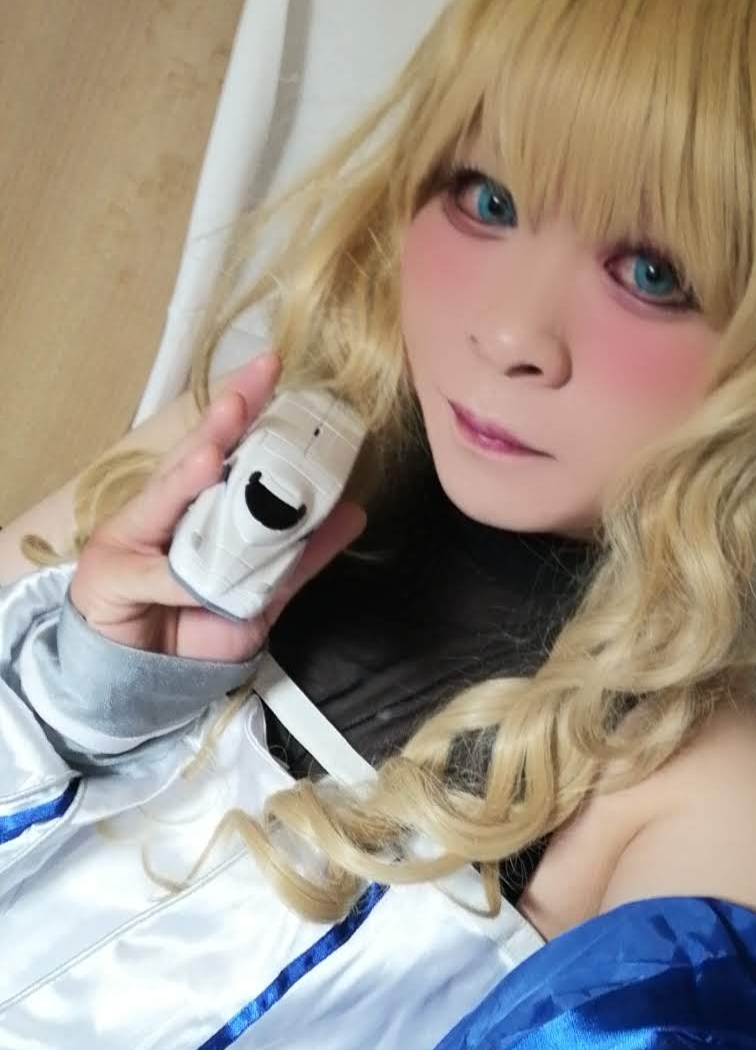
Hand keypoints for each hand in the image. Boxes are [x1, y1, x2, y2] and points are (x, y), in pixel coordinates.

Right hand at [68, 353, 367, 661]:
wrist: (148, 681)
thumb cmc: (196, 626)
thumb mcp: (261, 592)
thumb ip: (300, 555)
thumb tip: (352, 514)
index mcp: (196, 504)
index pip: (225, 447)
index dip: (248, 408)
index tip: (274, 368)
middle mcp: (162, 509)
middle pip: (195, 454)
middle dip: (226, 415)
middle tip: (256, 379)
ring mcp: (131, 537)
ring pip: (165, 498)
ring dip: (192, 470)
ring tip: (217, 444)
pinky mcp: (110, 577)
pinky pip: (153, 575)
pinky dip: (172, 575)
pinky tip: (185, 566)